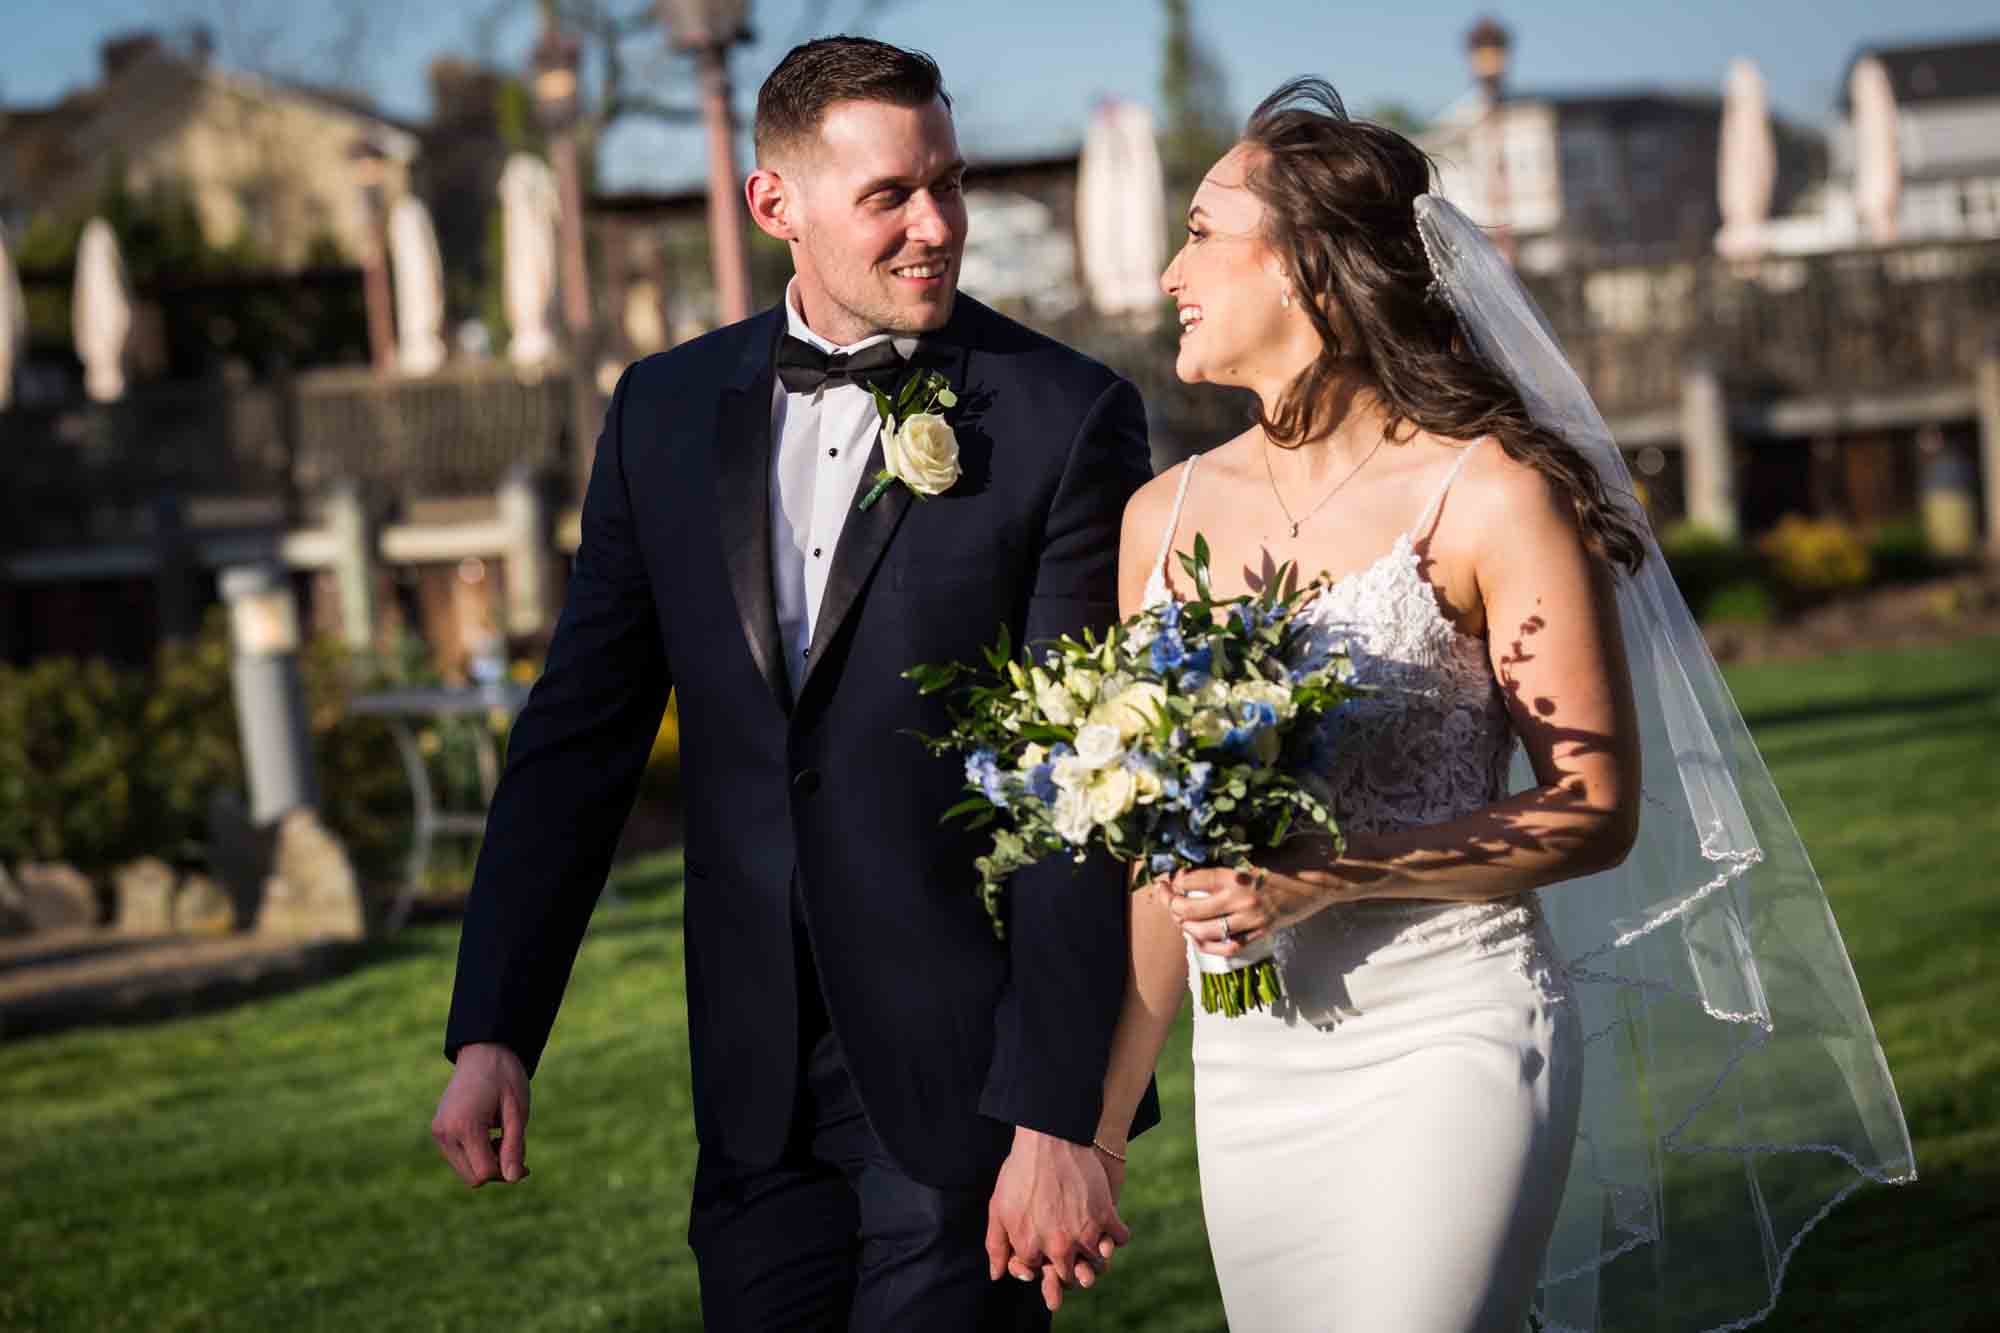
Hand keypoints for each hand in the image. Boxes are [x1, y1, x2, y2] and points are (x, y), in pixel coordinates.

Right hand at [431, 1042, 530, 1186]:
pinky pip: (458, 1157)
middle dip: (497, 1170)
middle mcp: (445, 1132)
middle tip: (514, 1148)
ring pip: (465, 1170)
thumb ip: (514, 1147)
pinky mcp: (438, 1130)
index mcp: (465, 1126)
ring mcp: (438, 1131)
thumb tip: (514, 1179)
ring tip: (501, 1138)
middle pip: (472, 1177)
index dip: (508, 1172)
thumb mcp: (517, 1112)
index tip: (524, 1160)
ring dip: (485, 1163)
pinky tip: (489, 1135)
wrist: (483, 1050)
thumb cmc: (505, 1077)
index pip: (485, 1172)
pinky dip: (475, 1155)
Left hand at [985, 1128, 1129, 1307]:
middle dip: (1068, 1267)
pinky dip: (1117, 1236)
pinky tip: (1109, 1228)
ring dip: (1095, 1256)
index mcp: (1030, 1247)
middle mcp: (1057, 1247)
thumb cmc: (1020, 1172)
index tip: (1043, 1247)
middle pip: (1069, 1276)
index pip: (1039, 1272)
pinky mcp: (1105, 1216)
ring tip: (1090, 1242)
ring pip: (1096, 1262)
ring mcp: (1083, 1234)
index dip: (1041, 1260)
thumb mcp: (997, 1209)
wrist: (1049, 1139)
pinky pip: (1119, 1238)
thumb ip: (996, 1246)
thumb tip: (997, 1275)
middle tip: (1070, 1252)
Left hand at [1166, 861, 1334, 957]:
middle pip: (1188, 908)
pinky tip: (1199, 939)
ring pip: (1204, 931)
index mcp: (1236, 873)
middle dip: (1170, 903)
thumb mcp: (1257, 849)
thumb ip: (1230, 856)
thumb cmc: (1293, 856)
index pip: (1189, 879)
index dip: (1173, 879)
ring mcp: (1251, 919)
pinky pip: (1229, 947)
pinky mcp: (1262, 932)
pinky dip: (1209, 946)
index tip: (1169, 875)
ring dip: (1185, 926)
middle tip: (1164, 895)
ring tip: (1179, 917)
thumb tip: (1199, 856)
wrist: (1325, 878)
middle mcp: (1239, 899)